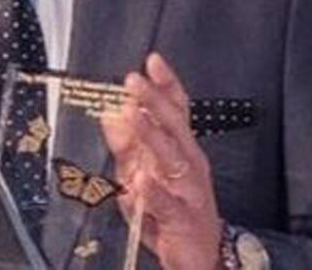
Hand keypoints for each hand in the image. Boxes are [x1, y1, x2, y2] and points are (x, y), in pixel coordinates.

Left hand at [101, 53, 222, 269]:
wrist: (201, 257)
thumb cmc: (173, 210)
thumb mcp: (144, 173)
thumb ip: (128, 146)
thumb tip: (110, 114)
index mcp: (183, 149)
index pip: (177, 109)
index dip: (166, 84)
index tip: (153, 60)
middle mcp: (190, 163)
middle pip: (174, 125)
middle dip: (154, 100)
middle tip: (134, 80)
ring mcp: (188, 190)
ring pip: (171, 158)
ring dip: (152, 135)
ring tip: (134, 116)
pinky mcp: (181, 219)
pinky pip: (166, 204)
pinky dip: (155, 193)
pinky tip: (143, 183)